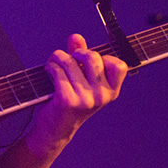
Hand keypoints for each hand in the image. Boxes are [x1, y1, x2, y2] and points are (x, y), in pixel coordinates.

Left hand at [25, 33, 127, 157]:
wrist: (55, 129)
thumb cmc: (70, 101)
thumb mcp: (80, 79)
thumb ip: (80, 57)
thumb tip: (76, 37)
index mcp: (111, 91)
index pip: (119, 65)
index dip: (103, 57)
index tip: (89, 62)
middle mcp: (102, 96)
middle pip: (92, 57)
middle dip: (76, 52)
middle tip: (67, 59)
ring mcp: (86, 99)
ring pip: (69, 61)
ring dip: (57, 58)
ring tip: (54, 65)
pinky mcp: (67, 100)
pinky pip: (57, 70)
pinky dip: (50, 67)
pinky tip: (49, 73)